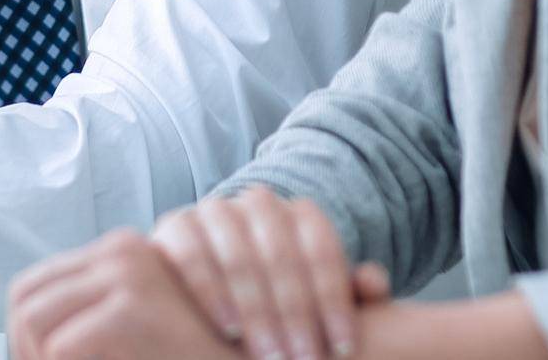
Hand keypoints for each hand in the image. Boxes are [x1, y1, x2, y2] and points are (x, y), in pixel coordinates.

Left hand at [7, 229, 242, 359]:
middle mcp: (120, 249)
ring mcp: (127, 272)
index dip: (23, 338)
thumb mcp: (139, 329)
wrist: (267, 356)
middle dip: (22, 349)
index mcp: (118, 251)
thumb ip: (96, 316)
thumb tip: (25, 345)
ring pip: (33, 319)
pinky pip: (62, 347)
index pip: (33, 286)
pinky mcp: (134, 306)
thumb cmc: (203, 352)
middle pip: (24, 297)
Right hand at [152, 186, 386, 359]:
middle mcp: (257, 203)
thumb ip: (347, 294)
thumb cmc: (278, 304)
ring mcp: (214, 210)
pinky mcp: (175, 226)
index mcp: (298, 215)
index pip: (321, 249)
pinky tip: (227, 329)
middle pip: (280, 253)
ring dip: (255, 309)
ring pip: (238, 254)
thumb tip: (372, 281)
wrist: (212, 292)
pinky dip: (210, 291)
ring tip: (267, 355)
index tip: (342, 348)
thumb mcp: (316, 303)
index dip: (333, 300)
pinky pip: (193, 254)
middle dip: (294, 312)